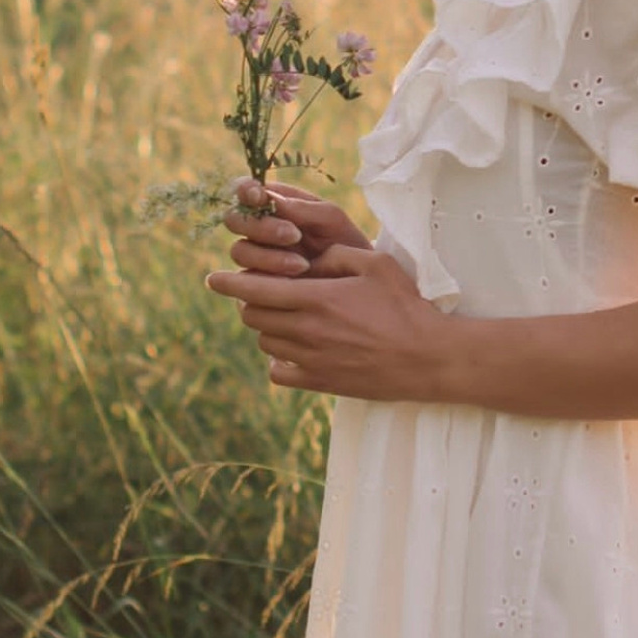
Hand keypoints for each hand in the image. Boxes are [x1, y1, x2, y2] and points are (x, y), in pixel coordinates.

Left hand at [205, 245, 449, 400]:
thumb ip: (336, 255)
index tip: (212, 278)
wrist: (425, 357)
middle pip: (253, 315)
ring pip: (264, 341)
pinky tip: (292, 348)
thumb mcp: (375, 264)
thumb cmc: (404, 305)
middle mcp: (307, 330)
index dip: (229, 282)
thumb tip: (311, 257)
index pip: (256, 288)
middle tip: (262, 291)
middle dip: (250, 300)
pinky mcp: (319, 382)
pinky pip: (279, 372)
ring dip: (266, 326)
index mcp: (317, 298)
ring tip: (282, 316)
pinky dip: (278, 359)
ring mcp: (311, 360)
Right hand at [223, 177, 372, 276]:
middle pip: (235, 220)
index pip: (246, 190)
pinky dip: (268, 281)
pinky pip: (246, 281)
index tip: (260, 196)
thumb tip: (269, 198)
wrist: (357, 283)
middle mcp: (259, 228)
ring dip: (269, 257)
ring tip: (302, 265)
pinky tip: (292, 283)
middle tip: (294, 235)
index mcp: (275, 203)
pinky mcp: (254, 285)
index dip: (246, 190)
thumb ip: (303, 207)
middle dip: (262, 227)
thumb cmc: (345, 243)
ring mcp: (255, 256)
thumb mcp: (332, 220)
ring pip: (239, 251)